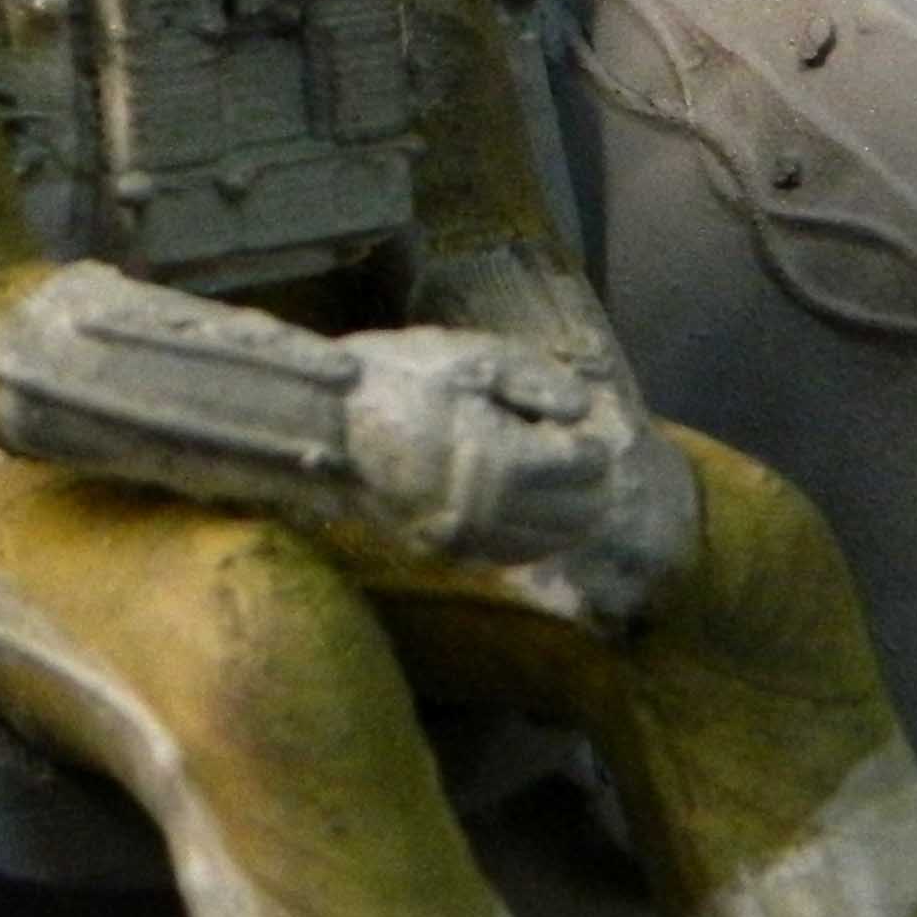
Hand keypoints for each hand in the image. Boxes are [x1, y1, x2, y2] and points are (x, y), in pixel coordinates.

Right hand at [341, 329, 684, 615]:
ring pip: (545, 544)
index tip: (580, 429)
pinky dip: (531, 541)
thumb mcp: (473, 359)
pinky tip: (531, 518)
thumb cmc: (400, 377)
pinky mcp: (438, 549)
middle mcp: (490, 512)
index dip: (591, 446)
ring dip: (567, 519)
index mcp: (505, 460)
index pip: (582, 468)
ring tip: (567, 491)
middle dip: (589, 487)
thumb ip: (539, 383)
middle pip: (574, 514)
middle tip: (583, 461)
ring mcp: (462, 537)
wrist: (325, 419)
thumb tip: (585, 411)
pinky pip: (505, 557)